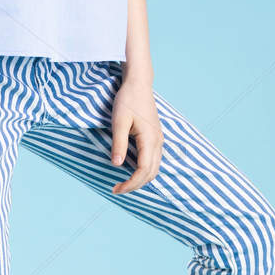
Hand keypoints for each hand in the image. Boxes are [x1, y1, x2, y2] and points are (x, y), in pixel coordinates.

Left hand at [110, 76, 162, 193]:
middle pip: (151, 174)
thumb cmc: (127, 100)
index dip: (131, 184)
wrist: (139, 84)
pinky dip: (144, 171)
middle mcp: (158, 142)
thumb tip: (117, 165)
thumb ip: (118, 143)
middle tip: (116, 189)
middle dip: (135, 185)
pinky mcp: (156, 138)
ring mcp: (159, 140)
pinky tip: (131, 171)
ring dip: (140, 179)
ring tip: (123, 183)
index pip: (143, 170)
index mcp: (150, 139)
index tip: (116, 189)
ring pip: (154, 169)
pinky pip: (153, 161)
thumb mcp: (119, 121)